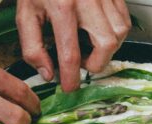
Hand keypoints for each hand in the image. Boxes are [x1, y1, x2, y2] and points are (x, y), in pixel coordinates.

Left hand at [16, 0, 130, 91]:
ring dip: (107, 49)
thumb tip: (48, 74)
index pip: (70, 53)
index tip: (70, 87)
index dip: (71, 77)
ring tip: (91, 45)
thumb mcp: (26, 13)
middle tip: (83, 61)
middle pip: (106, 44)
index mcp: (62, 6)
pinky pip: (125, 22)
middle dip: (96, 62)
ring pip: (119, 34)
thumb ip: (32, 47)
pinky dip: (116, 35)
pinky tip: (101, 33)